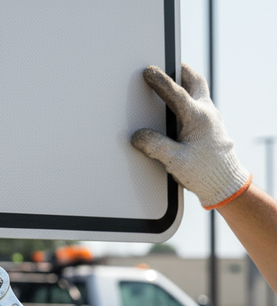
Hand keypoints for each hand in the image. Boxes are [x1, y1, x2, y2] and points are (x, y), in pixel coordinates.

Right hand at [132, 63, 250, 209]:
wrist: (224, 182)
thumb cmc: (203, 172)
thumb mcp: (174, 160)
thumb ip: (155, 145)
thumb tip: (138, 136)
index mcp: (198, 117)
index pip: (175, 93)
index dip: (160, 81)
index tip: (148, 71)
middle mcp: (207, 112)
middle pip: (194, 80)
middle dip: (179, 70)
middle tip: (166, 65)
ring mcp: (210, 117)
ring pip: (198, 90)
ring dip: (185, 82)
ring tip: (171, 81)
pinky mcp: (210, 126)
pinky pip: (198, 104)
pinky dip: (187, 98)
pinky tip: (178, 108)